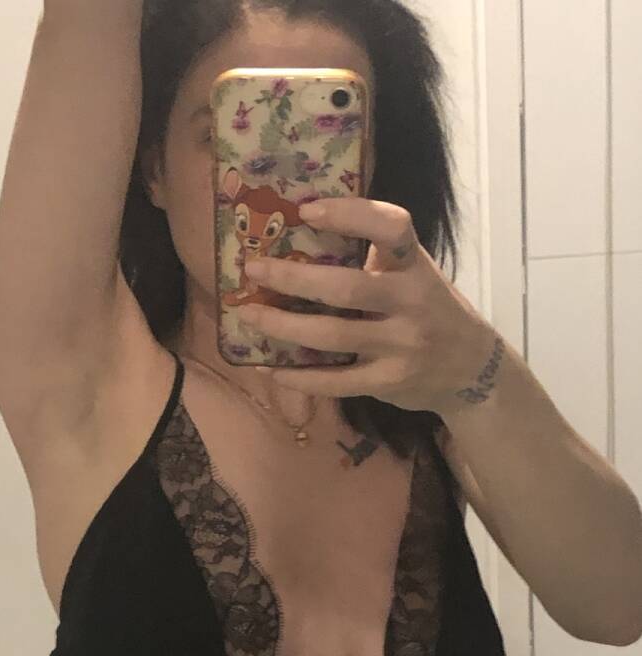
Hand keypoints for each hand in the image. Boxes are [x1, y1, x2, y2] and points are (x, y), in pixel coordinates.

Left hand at [237, 197, 502, 417]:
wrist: (470, 369)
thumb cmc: (428, 311)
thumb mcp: (414, 275)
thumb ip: (374, 259)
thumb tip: (301, 234)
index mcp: (415, 266)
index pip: (392, 228)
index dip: (351, 214)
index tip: (307, 210)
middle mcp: (412, 302)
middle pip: (346, 288)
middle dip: (293, 280)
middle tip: (253, 270)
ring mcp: (401, 346)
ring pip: (332, 336)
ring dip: (283, 327)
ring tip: (248, 315)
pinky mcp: (389, 382)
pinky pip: (335, 382)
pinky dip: (298, 377)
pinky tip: (270, 368)